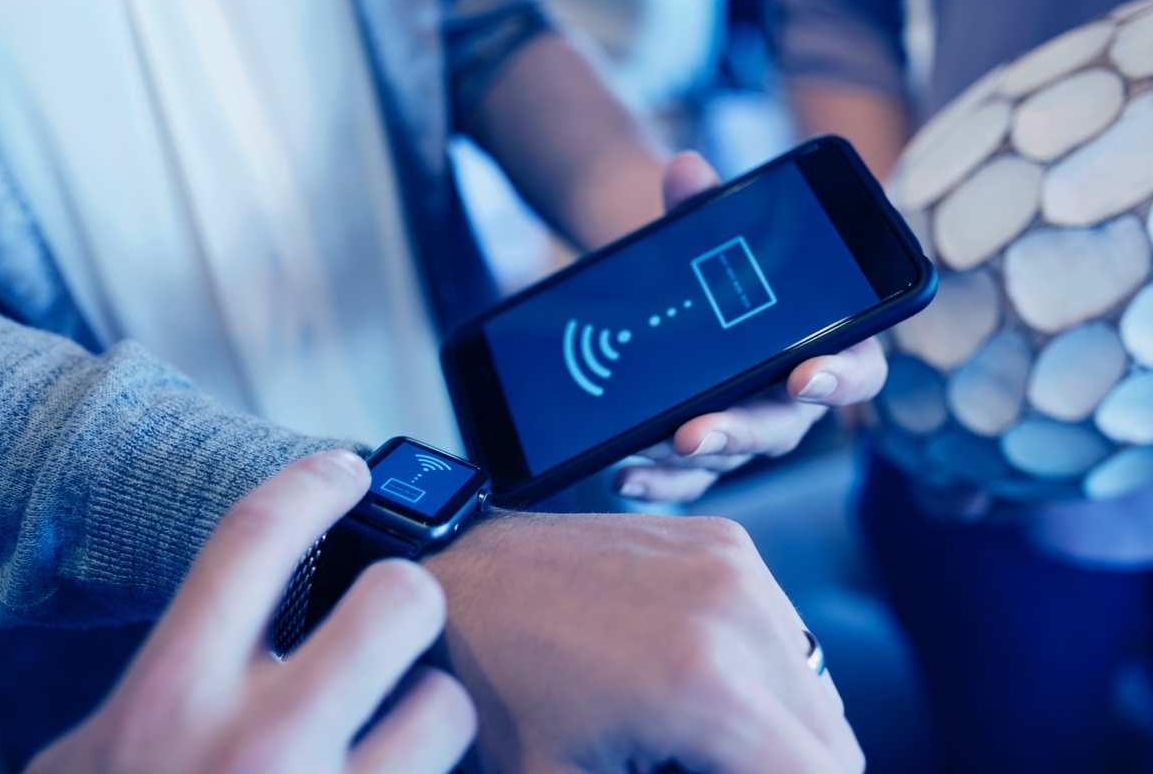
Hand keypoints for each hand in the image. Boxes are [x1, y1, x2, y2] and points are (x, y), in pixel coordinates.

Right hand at [26, 451, 475, 773]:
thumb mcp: (97, 754)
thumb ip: (170, 676)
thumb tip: (243, 599)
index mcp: (173, 696)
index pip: (258, 537)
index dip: (312, 482)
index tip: (344, 469)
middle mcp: (259, 744)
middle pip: (398, 597)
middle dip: (402, 599)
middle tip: (390, 620)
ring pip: (447, 702)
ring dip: (428, 713)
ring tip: (390, 737)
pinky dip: (427, 773)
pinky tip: (393, 772)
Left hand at [423, 510, 863, 772]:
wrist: (457, 584)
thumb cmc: (498, 697)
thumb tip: (729, 772)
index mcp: (704, 686)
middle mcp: (735, 610)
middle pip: (834, 742)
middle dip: (780, 770)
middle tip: (701, 767)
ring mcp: (733, 563)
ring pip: (818, 689)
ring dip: (778, 730)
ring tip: (694, 736)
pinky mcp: (724, 540)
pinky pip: (785, 633)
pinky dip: (761, 674)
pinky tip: (693, 683)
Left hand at [613, 152, 888, 502]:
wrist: (666, 296)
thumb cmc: (711, 267)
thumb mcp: (706, 236)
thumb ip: (703, 208)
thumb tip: (684, 170)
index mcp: (826, 343)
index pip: (858, 371)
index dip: (841, 379)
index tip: (806, 376)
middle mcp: (793, 396)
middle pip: (785, 427)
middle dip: (741, 430)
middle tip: (698, 432)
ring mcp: (749, 427)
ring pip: (733, 456)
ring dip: (690, 456)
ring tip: (646, 447)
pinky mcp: (706, 449)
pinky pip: (691, 479)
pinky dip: (660, 483)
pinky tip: (623, 477)